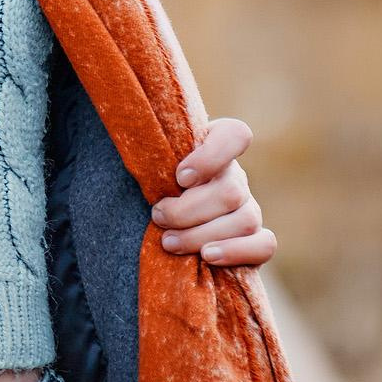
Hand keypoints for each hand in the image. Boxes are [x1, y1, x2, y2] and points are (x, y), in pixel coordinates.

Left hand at [150, 116, 276, 266]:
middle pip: (231, 191)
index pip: (236, 135)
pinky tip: (207, 256)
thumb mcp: (144, 161)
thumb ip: (145, 149)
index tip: (179, 176)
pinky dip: (236, 251)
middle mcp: (236, 175)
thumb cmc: (146, 182)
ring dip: (201, 235)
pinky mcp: (254, 238)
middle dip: (188, 211)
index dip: (211, 156)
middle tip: (157, 216)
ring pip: (245, 219)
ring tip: (168, 242)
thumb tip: (118, 124)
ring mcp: (249, 207)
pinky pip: (264, 244)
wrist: (153, 219)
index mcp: (214, 147)